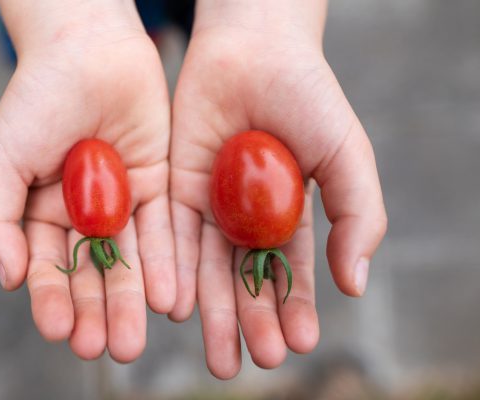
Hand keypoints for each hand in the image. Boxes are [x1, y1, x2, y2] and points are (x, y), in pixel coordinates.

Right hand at [0, 0, 174, 362]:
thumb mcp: (0, 158)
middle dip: (99, 312)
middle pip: (92, 273)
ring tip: (135, 340)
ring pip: (130, 260)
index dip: (53, 300)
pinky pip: (164, 232)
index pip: (48, 267)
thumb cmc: (37, 99)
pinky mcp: (160, 185)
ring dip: (133, 301)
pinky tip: (168, 300)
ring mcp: (124, 202)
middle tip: (109, 349)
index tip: (61, 331)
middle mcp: (85, 215)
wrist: (89, 50)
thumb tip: (9, 279)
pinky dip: (165, 265)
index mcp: (43, 212)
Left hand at [169, 1, 386, 377]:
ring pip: (209, 270)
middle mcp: (247, 217)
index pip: (293, 272)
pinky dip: (178, 274)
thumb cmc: (308, 98)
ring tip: (221, 357)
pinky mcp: (176, 189)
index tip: (300, 343)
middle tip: (256, 363)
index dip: (298, 308)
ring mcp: (211, 205)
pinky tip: (181, 309)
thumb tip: (355, 284)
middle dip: (253, 323)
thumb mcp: (347, 157)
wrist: (253, 50)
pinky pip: (176, 238)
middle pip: (248, 281)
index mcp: (290, 214)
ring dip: (214, 314)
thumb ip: (358, 218)